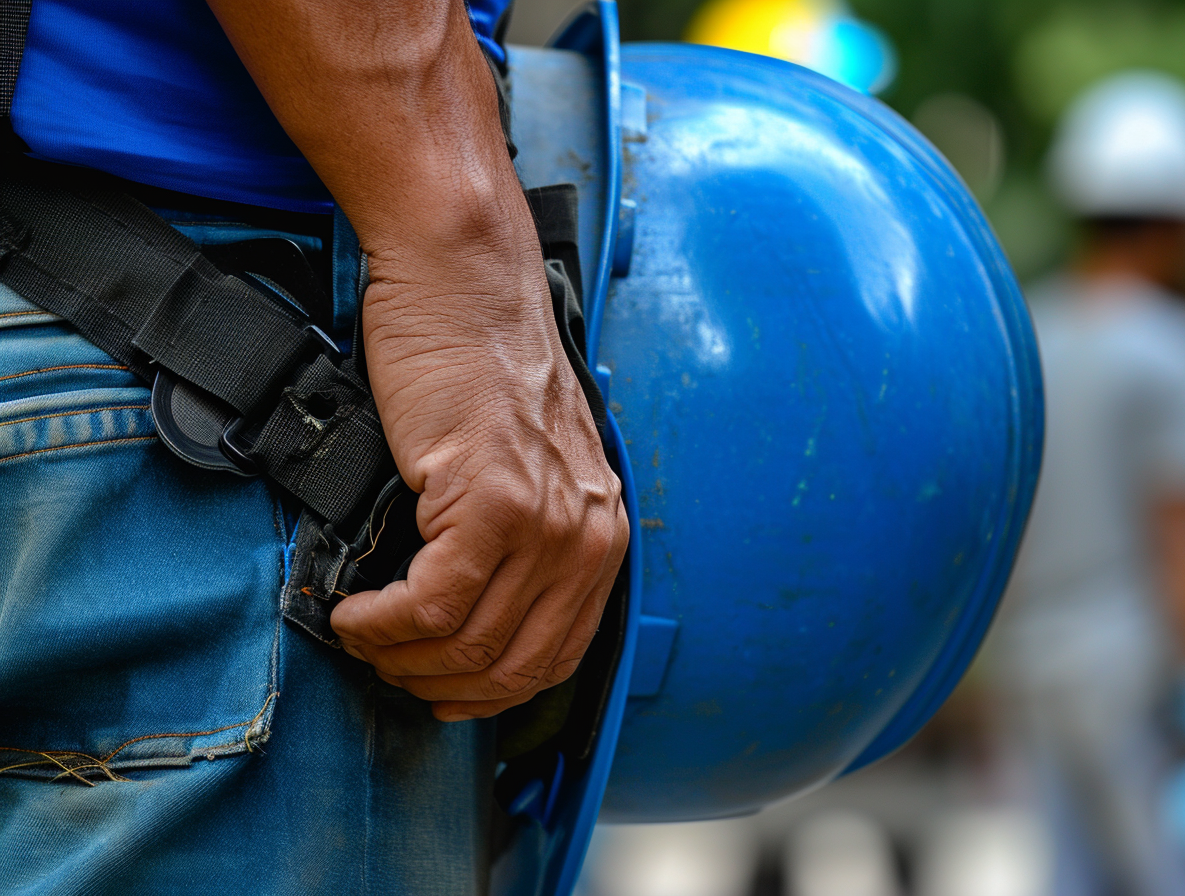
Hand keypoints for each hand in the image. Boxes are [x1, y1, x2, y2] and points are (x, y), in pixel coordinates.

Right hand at [328, 214, 628, 720]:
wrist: (461, 279)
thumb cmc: (478, 364)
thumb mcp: (526, 464)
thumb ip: (520, 540)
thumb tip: (468, 620)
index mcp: (602, 530)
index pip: (558, 654)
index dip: (492, 691)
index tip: (445, 694)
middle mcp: (588, 533)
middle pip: (514, 663)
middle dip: (441, 685)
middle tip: (389, 668)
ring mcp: (545, 520)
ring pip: (468, 642)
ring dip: (401, 656)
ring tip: (363, 637)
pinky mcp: (494, 500)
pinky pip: (432, 604)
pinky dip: (382, 624)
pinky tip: (355, 614)